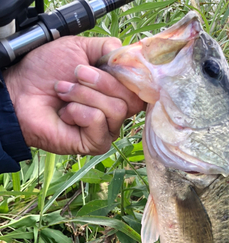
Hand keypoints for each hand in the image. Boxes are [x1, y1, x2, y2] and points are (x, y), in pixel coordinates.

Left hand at [3, 36, 144, 155]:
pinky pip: (99, 122)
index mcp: (117, 91)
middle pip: (130, 99)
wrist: (21, 92)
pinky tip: (66, 114)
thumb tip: (129, 55)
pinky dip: (79, 112)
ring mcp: (108, 130)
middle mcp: (116, 113)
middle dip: (100, 82)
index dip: (130, 77)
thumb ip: (108, 48)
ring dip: (84, 95)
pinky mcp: (96, 144)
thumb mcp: (80, 48)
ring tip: (64, 94)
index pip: (141, 88)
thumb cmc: (45, 72)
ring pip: (116, 110)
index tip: (109, 65)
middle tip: (75, 76)